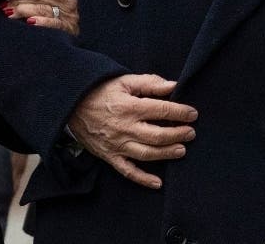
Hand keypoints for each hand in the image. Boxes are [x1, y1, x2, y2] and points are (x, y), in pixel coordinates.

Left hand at [1, 0, 79, 34]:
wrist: (82, 34)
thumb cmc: (63, 12)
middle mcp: (70, 1)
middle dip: (21, 1)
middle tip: (5, 5)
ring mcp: (71, 17)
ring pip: (45, 10)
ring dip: (25, 11)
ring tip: (10, 14)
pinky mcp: (70, 31)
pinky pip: (55, 25)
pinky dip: (42, 23)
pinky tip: (30, 23)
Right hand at [68, 73, 196, 188]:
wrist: (71, 105)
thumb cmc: (100, 91)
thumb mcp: (123, 81)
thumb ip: (149, 83)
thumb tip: (173, 85)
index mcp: (129, 107)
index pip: (161, 110)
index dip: (180, 112)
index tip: (193, 113)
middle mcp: (124, 128)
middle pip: (158, 135)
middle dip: (178, 134)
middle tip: (191, 132)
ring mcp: (117, 144)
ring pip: (147, 154)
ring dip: (167, 154)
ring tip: (182, 150)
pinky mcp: (109, 156)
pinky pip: (128, 171)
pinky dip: (143, 179)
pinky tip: (158, 182)